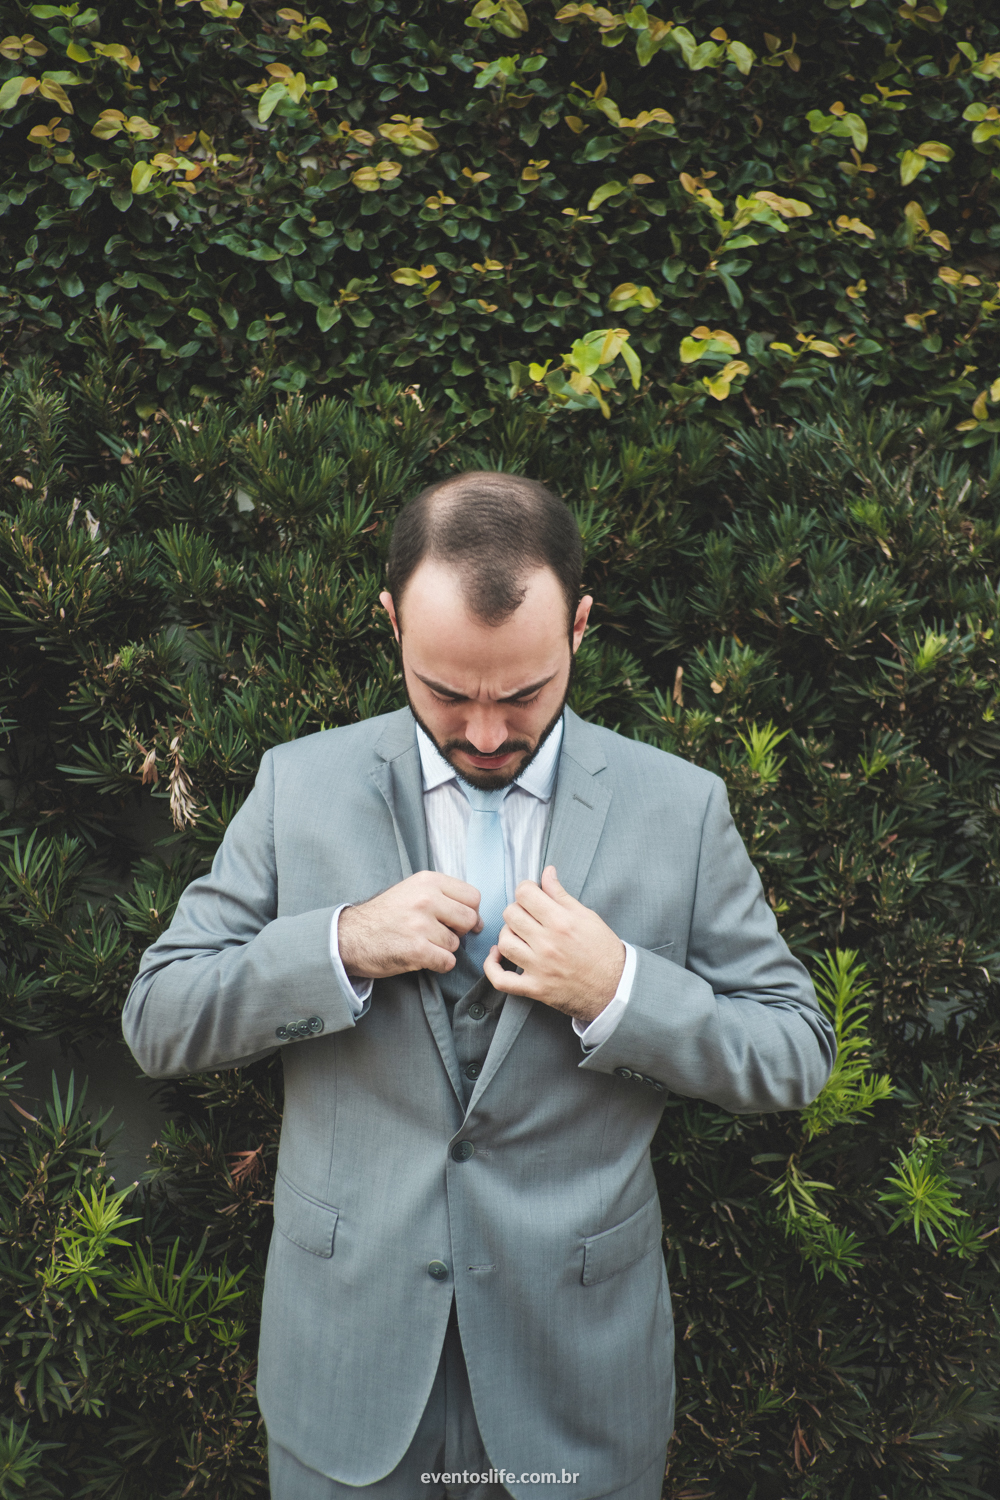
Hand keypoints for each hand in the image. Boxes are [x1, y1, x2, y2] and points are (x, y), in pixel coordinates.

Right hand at [339, 872, 481, 978]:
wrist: (349, 937)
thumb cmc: (384, 916)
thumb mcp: (412, 890)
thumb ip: (443, 896)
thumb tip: (477, 919)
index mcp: (428, 881)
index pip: (473, 896)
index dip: (469, 912)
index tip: (458, 921)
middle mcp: (426, 899)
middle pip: (469, 920)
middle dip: (459, 932)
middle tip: (439, 934)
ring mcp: (421, 924)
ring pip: (456, 944)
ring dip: (443, 949)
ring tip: (421, 943)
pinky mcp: (416, 950)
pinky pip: (447, 962)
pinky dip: (438, 964)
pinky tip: (421, 957)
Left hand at [483, 865, 624, 1025]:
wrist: (616, 988)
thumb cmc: (604, 951)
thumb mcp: (588, 917)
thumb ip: (562, 895)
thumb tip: (547, 872)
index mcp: (561, 922)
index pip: (525, 894)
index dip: (525, 889)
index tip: (531, 895)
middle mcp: (548, 943)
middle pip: (511, 915)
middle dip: (517, 910)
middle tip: (528, 915)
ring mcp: (539, 968)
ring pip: (504, 942)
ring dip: (507, 934)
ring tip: (518, 934)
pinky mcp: (535, 988)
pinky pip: (501, 980)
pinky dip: (492, 967)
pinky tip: (496, 956)